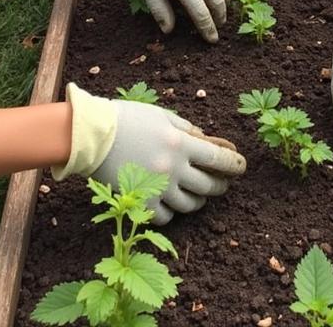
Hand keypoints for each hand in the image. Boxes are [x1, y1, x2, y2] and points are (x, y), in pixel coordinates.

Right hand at [100, 101, 244, 222]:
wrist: (91, 135)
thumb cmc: (126, 120)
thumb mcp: (161, 116)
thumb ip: (185, 128)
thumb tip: (204, 140)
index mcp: (180, 143)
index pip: (218, 159)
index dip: (235, 165)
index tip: (241, 167)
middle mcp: (173, 168)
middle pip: (208, 186)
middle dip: (219, 186)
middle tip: (221, 184)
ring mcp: (157, 188)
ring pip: (189, 205)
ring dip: (197, 201)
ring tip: (196, 196)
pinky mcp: (140, 204)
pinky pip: (165, 218)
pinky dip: (171, 213)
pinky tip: (170, 204)